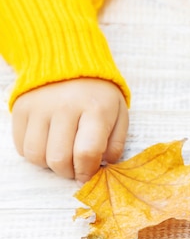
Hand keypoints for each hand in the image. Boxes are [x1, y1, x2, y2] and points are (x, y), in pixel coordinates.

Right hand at [12, 78, 128, 182]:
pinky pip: (22, 147)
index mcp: (95, 109)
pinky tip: (49, 145)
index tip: (89, 176)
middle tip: (77, 168)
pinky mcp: (21, 109)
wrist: (71, 63)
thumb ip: (116, 143)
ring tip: (64, 156)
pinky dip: (35, 155)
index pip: (86, 152)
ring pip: (37, 156)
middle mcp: (64, 107)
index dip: (87, 172)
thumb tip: (104, 167)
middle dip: (70, 173)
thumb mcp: (120, 115)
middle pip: (59, 159)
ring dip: (51, 166)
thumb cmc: (99, 96)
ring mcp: (39, 107)